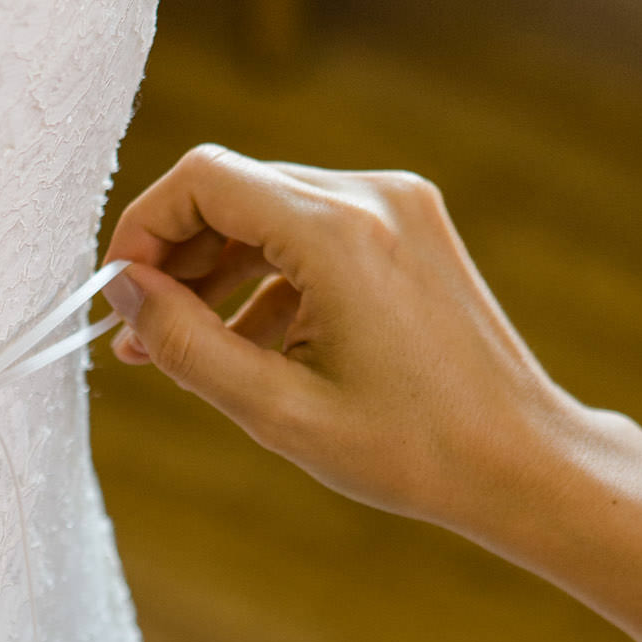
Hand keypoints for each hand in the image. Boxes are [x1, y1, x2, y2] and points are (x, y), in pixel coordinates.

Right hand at [102, 145, 582, 543]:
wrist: (522, 461)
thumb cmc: (410, 450)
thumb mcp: (277, 410)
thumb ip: (187, 344)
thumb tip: (124, 291)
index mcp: (338, 234)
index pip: (203, 181)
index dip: (143, 230)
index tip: (119, 294)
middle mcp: (371, 198)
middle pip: (235, 191)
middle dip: (177, 258)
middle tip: (141, 335)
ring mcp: (399, 208)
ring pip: (271, 212)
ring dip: (219, 272)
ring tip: (184, 349)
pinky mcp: (413, 228)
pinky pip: (315, 233)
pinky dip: (271, 278)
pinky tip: (254, 347)